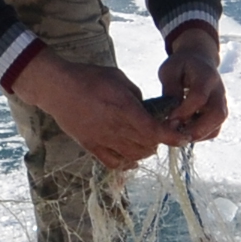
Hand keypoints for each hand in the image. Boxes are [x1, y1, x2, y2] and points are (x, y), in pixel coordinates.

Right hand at [9, 50, 168, 171]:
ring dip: (144, 151)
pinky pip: (113, 163)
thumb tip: (145, 108)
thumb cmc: (88, 78)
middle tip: (158, 132)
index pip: (156, 131)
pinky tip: (130, 158)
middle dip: (158, 141)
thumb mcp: (119, 78)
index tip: (183, 138)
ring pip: (134, 157)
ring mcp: (103, 140)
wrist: (57, 88)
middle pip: (148, 146)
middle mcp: (116, 129)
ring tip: (144, 142)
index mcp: (125, 110)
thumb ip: (136, 95)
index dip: (173, 137)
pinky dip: (126, 163)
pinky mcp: (91, 146)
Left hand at [154, 26, 227, 142]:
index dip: (184, 111)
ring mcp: (222, 103)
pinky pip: (214, 131)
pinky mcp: (219, 113)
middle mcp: (219, 91)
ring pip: (217, 126)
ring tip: (178, 134)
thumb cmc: (182, 65)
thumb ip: (171, 90)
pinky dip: (200, 136)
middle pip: (217, 115)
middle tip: (176, 135)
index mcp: (206, 76)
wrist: (199, 60)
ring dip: (197, 135)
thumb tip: (171, 114)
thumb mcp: (170, 70)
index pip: (199, 97)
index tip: (169, 120)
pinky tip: (184, 131)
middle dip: (196, 129)